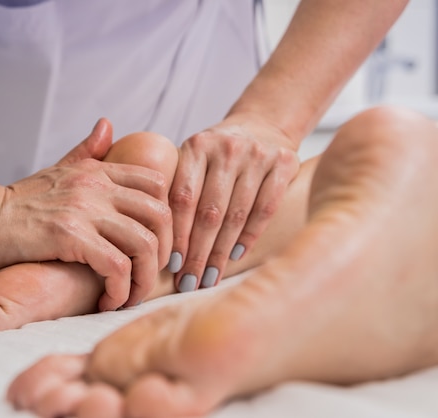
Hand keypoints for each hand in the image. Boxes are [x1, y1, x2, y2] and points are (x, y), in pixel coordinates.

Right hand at [0, 119, 171, 310]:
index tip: (155, 247)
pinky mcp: (68, 236)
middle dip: (164, 252)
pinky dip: (120, 290)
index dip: (166, 218)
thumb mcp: (56, 170)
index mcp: (97, 170)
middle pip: (161, 215)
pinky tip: (107, 301)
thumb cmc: (14, 202)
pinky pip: (116, 266)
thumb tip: (108, 125)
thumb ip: (86, 152)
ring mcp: (83, 209)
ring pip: (144, 244)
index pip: (157, 183)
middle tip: (149, 276)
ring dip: (145, 279)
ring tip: (129, 297)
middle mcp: (96, 185)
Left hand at [169, 115, 299, 291]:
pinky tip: (235, 257)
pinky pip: (265, 209)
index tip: (171, 265)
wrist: (263, 124)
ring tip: (209, 278)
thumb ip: (177, 186)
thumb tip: (153, 239)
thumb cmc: (219, 153)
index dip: (177, 234)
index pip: (183, 197)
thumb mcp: (194, 156)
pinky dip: (249, 236)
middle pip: (210, 211)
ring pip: (237, 215)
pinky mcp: (285, 163)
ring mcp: (258, 155)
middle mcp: (228, 148)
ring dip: (221, 253)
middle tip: (188, 283)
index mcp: (198, 146)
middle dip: (198, 253)